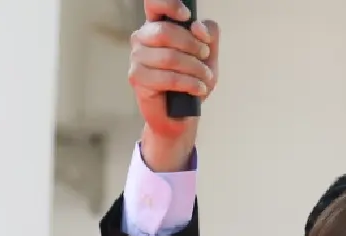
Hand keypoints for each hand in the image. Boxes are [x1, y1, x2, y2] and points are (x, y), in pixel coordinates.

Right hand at [129, 0, 219, 171]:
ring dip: (195, 69)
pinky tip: (198, 90)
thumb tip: (198, 27)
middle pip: (167, 32)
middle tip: (204, 58)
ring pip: (170, 57)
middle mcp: (143, 38)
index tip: (186, 16)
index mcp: (158, 26)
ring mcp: (137, 57)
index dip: (169, 5)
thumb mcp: (208, 57)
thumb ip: (209, 36)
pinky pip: (167, 77)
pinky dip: (189, 84)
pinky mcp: (137, 77)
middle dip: (193, 46)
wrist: (183, 115)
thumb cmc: (191, 82)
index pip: (154, 4)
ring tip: (205, 80)